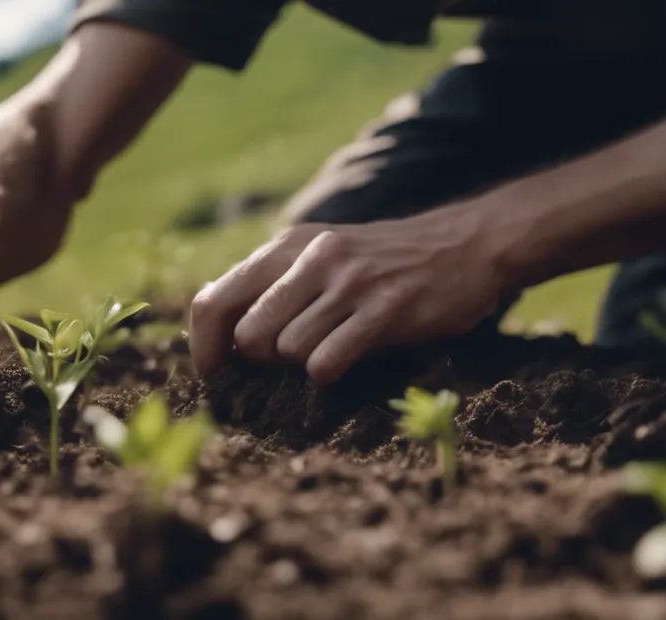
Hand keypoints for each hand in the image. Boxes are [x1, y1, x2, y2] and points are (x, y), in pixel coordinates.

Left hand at [189, 206, 506, 382]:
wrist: (462, 245)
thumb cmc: (379, 261)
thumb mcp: (318, 253)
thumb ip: (269, 281)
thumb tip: (212, 323)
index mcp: (287, 246)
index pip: (214, 299)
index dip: (203, 346)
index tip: (213, 371)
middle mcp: (312, 259)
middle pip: (247, 333)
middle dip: (259, 359)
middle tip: (285, 359)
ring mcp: (349, 284)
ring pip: (286, 350)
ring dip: (300, 363)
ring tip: (327, 347)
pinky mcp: (384, 311)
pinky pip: (327, 362)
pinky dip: (328, 372)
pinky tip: (346, 358)